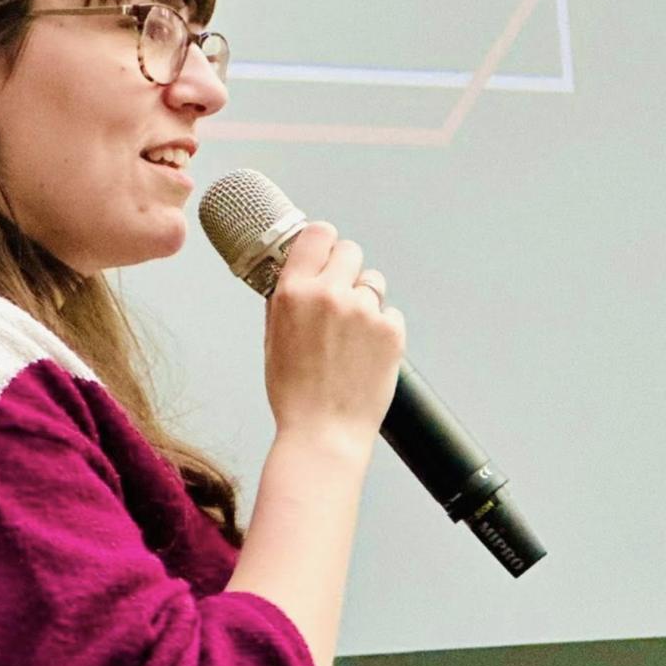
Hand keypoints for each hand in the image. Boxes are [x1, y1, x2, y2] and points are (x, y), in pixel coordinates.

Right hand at [263, 222, 404, 454]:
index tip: (323, 252)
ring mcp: (364, 310)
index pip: (317, 234)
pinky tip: (366, 351)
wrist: (324, 431)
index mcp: (294, 292)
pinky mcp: (392, 329)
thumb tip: (295, 274)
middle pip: (350, 250)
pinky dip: (382, 327)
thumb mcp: (273, 338)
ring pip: (373, 281)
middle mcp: (330, 294)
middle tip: (340, 294)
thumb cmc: (294, 393)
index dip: (322, 243)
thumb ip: (285, 299)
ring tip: (352, 333)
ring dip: (365, 299)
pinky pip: (391, 312)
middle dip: (345, 268)